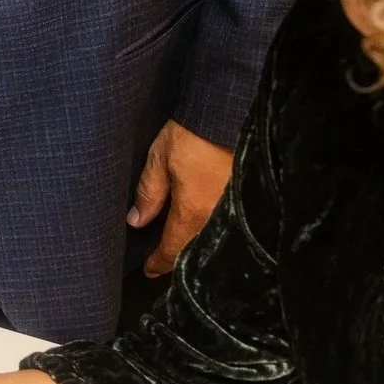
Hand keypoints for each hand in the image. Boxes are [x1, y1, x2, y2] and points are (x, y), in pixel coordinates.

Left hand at [129, 121, 232, 277]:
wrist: (229, 113)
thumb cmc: (193, 134)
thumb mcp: (160, 160)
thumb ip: (149, 194)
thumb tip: (136, 221)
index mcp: (192, 211)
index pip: (172, 249)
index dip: (159, 263)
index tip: (150, 270)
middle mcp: (217, 217)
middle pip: (195, 250)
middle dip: (178, 260)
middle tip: (163, 264)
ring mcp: (235, 209)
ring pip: (211, 239)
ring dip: (196, 247)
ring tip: (181, 249)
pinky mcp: (246, 198)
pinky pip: (227, 224)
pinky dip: (213, 232)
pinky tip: (205, 228)